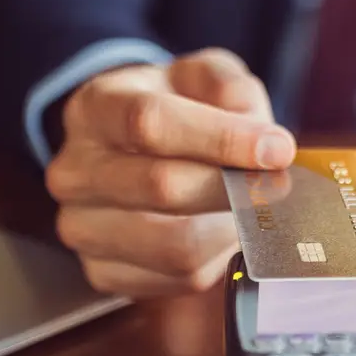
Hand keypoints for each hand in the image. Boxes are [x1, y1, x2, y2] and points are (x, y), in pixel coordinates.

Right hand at [45, 48, 296, 297]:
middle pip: (163, 187)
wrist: (136, 149)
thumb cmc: (176, 109)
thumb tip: (267, 145)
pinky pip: (178, 279)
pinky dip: (216, 260)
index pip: (149, 123)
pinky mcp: (102, 273)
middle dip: (235, 189)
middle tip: (281, 186)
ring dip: (230, 230)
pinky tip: (221, 232)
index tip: (276, 149)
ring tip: (250, 211)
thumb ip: (236, 92)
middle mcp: (75, 171)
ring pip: (175, 245)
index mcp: (94, 108)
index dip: (221, 139)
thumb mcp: (205, 76)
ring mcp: (81, 227)